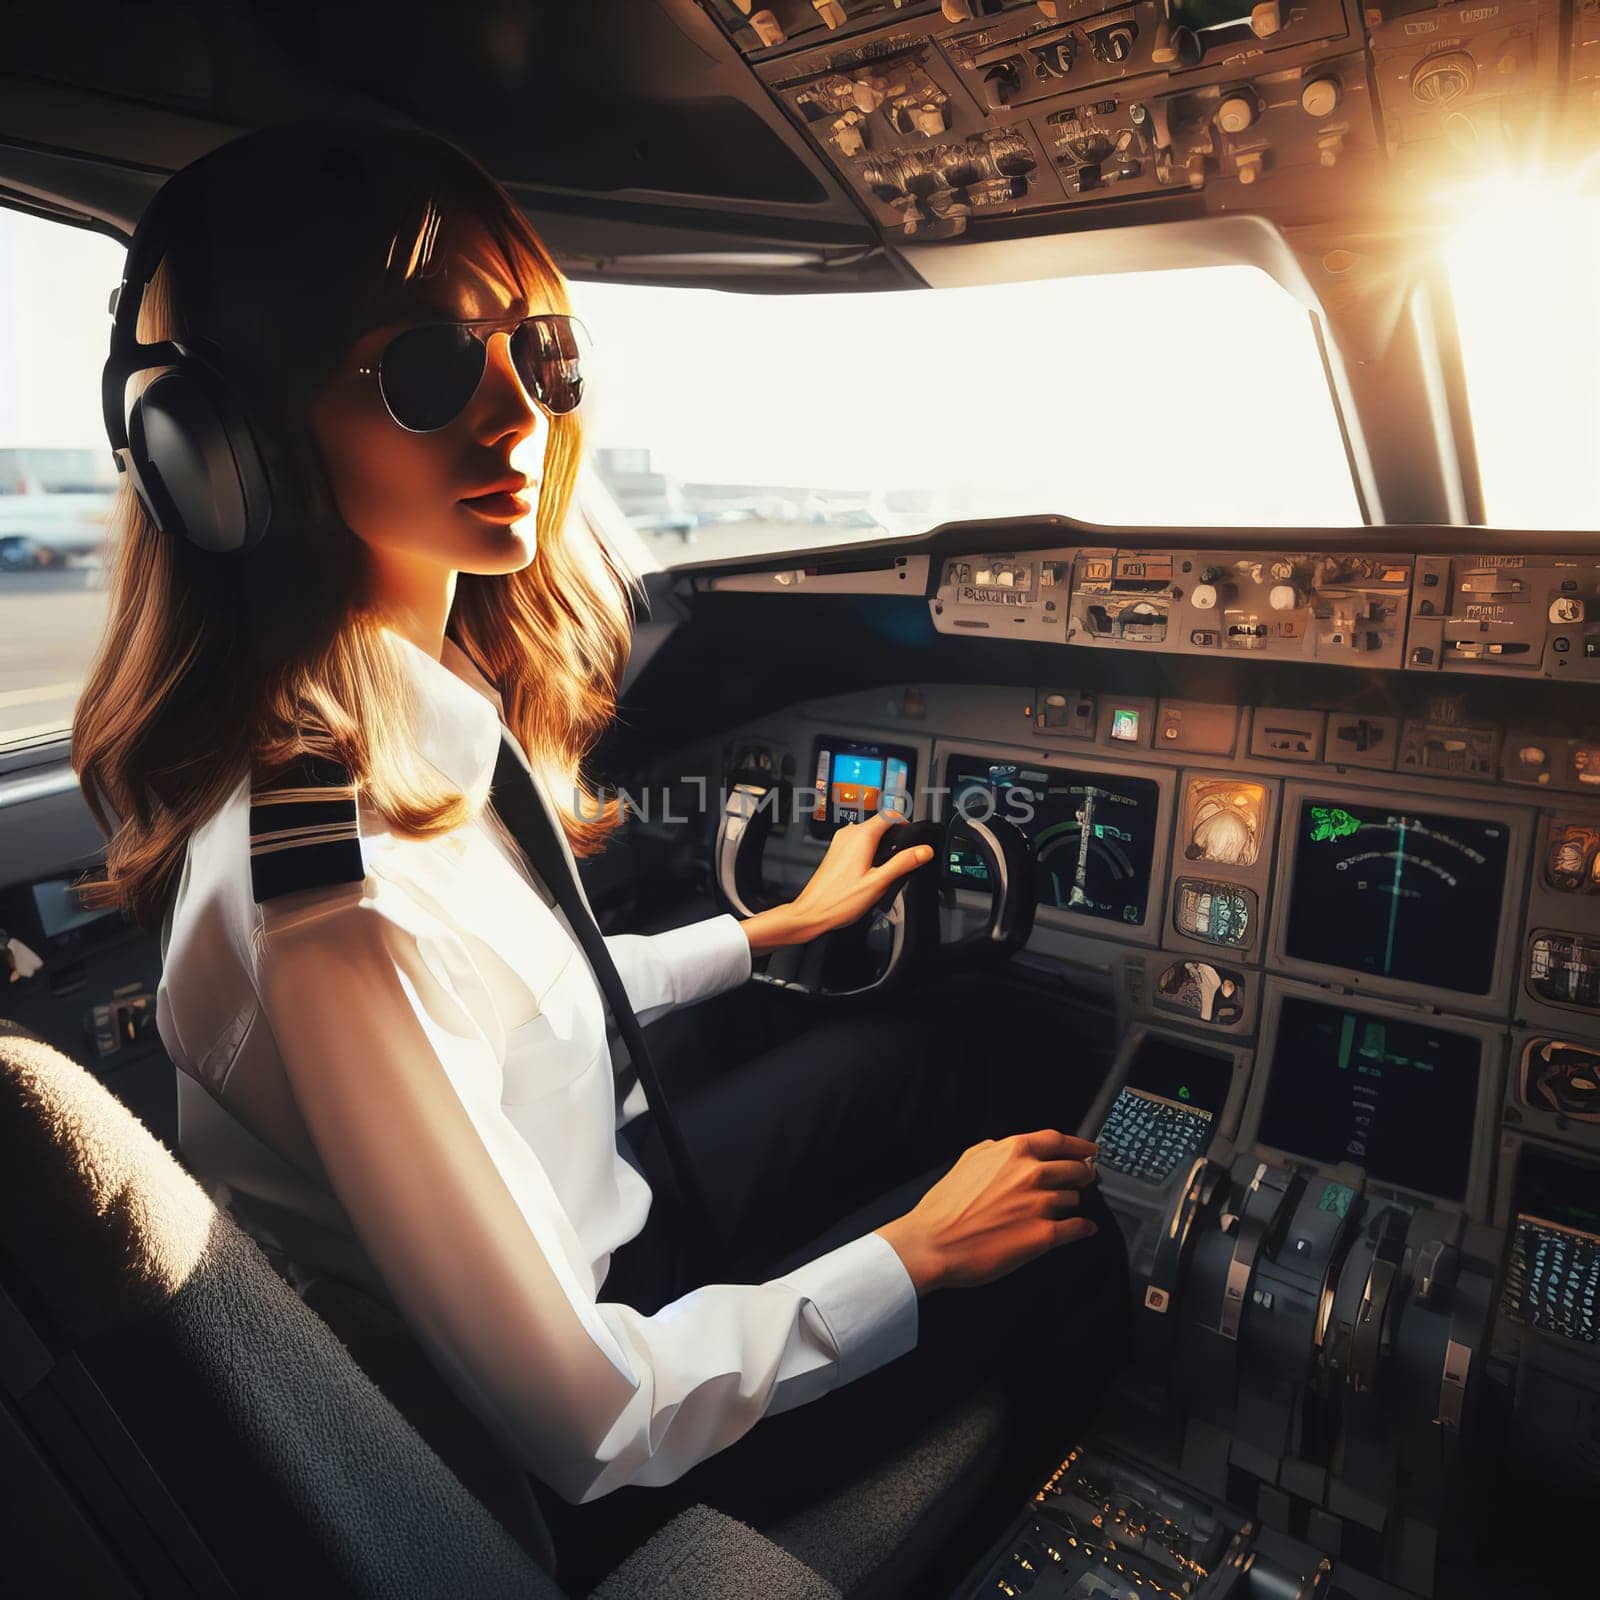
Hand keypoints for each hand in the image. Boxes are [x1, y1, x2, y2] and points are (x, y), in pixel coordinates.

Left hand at [741, 808, 935, 955]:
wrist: (812, 912)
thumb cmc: (839, 900)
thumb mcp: (878, 883)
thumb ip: (903, 863)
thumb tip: (924, 850)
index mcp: (861, 836)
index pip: (890, 814)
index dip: (906, 824)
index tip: (914, 838)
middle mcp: (849, 834)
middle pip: (880, 824)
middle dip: (895, 838)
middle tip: (903, 860)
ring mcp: (841, 842)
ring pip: (870, 834)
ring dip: (882, 846)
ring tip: (886, 870)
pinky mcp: (837, 851)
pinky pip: (859, 843)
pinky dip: (870, 852)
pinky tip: (870, 873)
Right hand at [873, 1130, 1101, 1294]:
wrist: (933, 1243)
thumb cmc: (945, 1206)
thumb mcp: (968, 1161)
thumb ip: (995, 1150)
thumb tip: (1011, 1149)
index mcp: (1013, 1152)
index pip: (1059, 1140)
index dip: (1080, 1145)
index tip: (1090, 1150)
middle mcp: (1030, 1174)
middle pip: (1076, 1168)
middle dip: (1083, 1174)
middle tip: (1084, 1179)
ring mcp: (1039, 1205)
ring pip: (1075, 1199)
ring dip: (1072, 1203)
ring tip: (1063, 1208)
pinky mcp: (1043, 1236)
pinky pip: (1077, 1228)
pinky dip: (1083, 1228)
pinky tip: (1082, 1229)